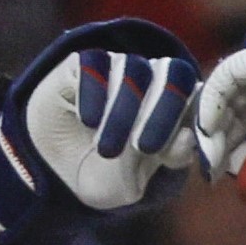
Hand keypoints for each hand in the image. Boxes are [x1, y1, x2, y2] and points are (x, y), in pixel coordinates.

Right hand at [0, 19, 199, 230]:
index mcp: (174, 109)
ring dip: (124, 112)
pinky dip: (95, 92)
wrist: (48, 170)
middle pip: (175, 74)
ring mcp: (118, 69)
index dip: (188, 119)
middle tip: (143, 148)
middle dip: (163, 112)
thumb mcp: (132, 181)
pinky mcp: (83, 63)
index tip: (171, 150)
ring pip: (135, 70)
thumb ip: (164, 160)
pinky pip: (97, 63)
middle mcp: (151, 82)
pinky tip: (87, 121)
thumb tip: (189, 137)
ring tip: (107, 149)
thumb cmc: (100, 175)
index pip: (197, 97)